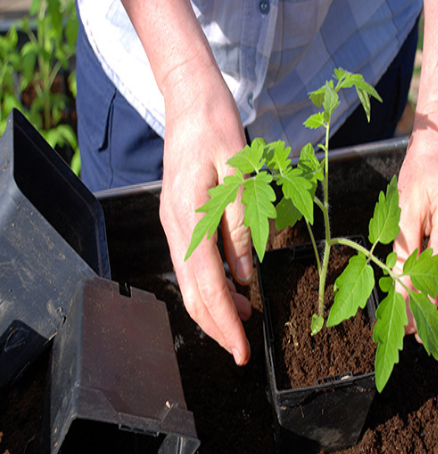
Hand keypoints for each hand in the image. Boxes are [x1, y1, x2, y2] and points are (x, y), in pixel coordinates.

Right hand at [159, 67, 252, 364]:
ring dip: (215, 307)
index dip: (225, 321)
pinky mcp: (179, 221)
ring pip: (191, 282)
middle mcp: (175, 227)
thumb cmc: (217, 130)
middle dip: (218, 325)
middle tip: (241, 350)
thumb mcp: (241, 177)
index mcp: (189, 216)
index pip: (207, 284)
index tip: (242, 350)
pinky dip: (212, 285)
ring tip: (245, 320)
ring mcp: (173, 225)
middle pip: (193, 291)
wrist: (190, 103)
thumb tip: (246, 278)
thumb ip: (242, 229)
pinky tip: (234, 289)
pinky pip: (193, 265)